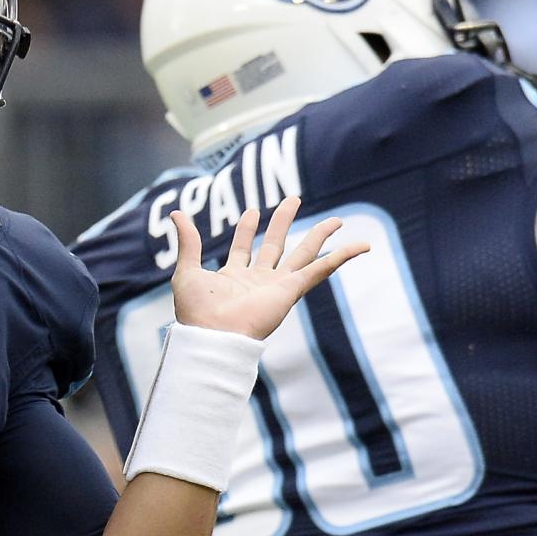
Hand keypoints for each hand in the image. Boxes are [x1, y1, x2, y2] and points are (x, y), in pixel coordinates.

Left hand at [169, 201, 367, 341]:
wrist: (211, 336)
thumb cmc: (196, 312)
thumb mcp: (187, 270)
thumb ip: (188, 242)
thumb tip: (176, 214)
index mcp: (233, 278)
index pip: (244, 247)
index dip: (246, 228)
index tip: (252, 211)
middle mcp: (258, 281)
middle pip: (276, 246)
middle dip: (284, 222)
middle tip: (293, 199)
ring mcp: (277, 286)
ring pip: (304, 255)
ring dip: (319, 236)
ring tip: (336, 220)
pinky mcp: (292, 290)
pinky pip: (322, 270)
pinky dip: (341, 257)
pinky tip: (360, 246)